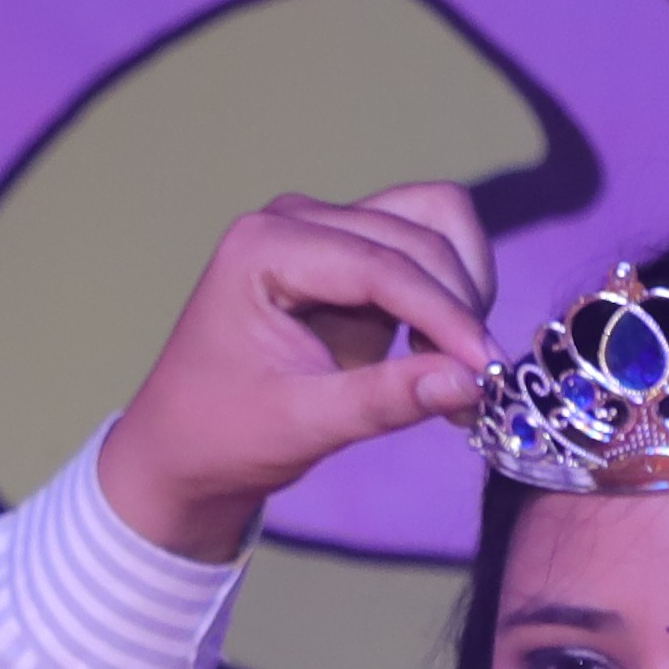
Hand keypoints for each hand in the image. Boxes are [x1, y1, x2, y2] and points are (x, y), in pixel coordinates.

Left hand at [90, 184, 497, 564]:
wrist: (183, 448)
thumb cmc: (222, 435)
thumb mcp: (302, 425)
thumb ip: (384, 400)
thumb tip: (472, 383)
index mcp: (264, 246)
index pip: (381, 263)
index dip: (444, 313)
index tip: (486, 368)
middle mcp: (297, 220)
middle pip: (418, 231)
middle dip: (458, 304)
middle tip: (474, 384)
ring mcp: (325, 229)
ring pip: (434, 222)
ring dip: (462, 286)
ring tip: (455, 363)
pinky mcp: (351, 254)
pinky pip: (426, 248)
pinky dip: (451, 292)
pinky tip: (441, 355)